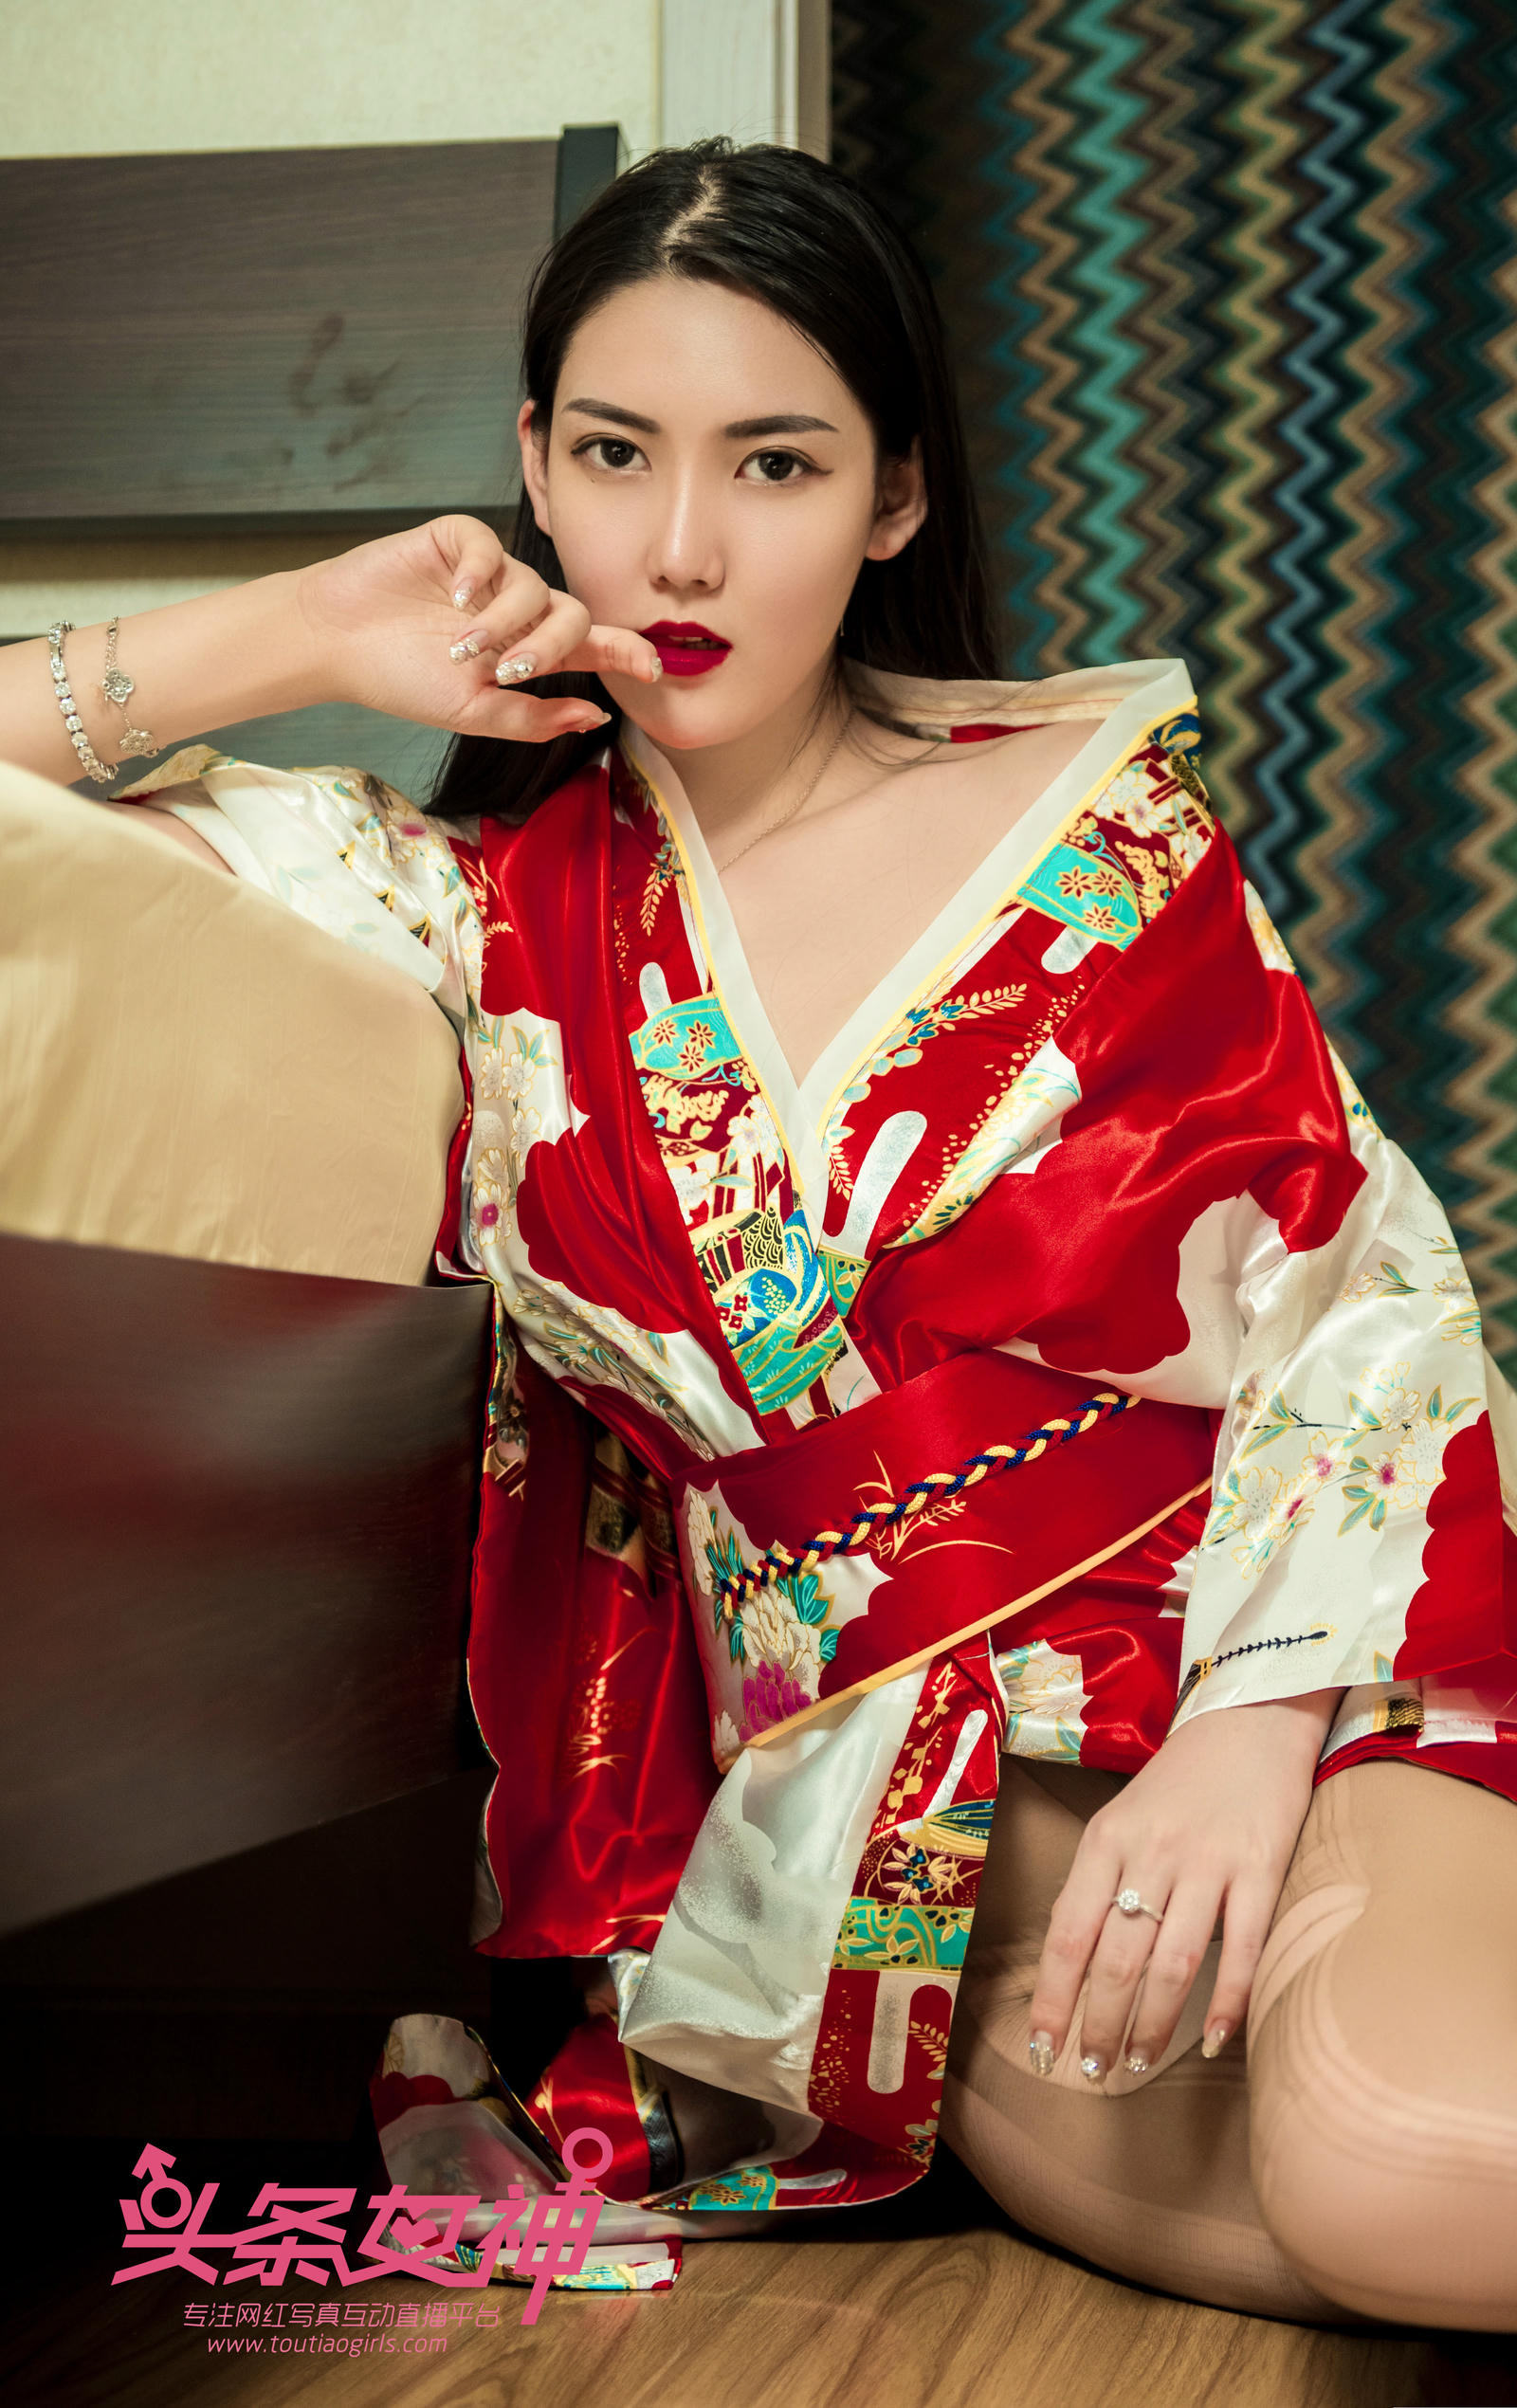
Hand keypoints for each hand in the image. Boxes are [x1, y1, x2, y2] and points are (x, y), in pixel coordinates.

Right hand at [295, 515, 661, 741]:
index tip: (656, 668)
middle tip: (509, 671)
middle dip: (549, 647)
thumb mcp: (473, 712)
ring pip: (531, 586)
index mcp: (527, 650)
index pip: (591, 647)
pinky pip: (492, 548)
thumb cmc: (403, 679)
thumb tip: (594, 716)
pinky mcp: (459, 540)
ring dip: (501, 622)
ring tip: (459, 646)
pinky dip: (479, 574)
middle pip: (570, 615)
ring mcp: (490, 572)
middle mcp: (517, 608)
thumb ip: (533, 717)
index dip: (626, 652)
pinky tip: (454, 597)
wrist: (337, 642)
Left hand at [1026, 1688, 1341, 2082]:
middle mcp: (1151, 1852)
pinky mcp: (1261, 1867)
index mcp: (1106, 1839)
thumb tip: (1079, 1964)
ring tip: (1135, 2064)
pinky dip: (1226, 2002)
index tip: (1041, 2048)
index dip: (1053, 1998)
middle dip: (1097, 2024)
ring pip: (1172, 1963)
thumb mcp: (1123, 1818)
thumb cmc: (1181, 1780)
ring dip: (1151, 2025)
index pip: (1067, 1934)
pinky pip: (1242, 1949)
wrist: (1252, 1717)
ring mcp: (1208, 1861)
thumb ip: (1103, 1881)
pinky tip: (1210, 2040)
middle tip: (1091, 2073)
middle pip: (1115, 1958)